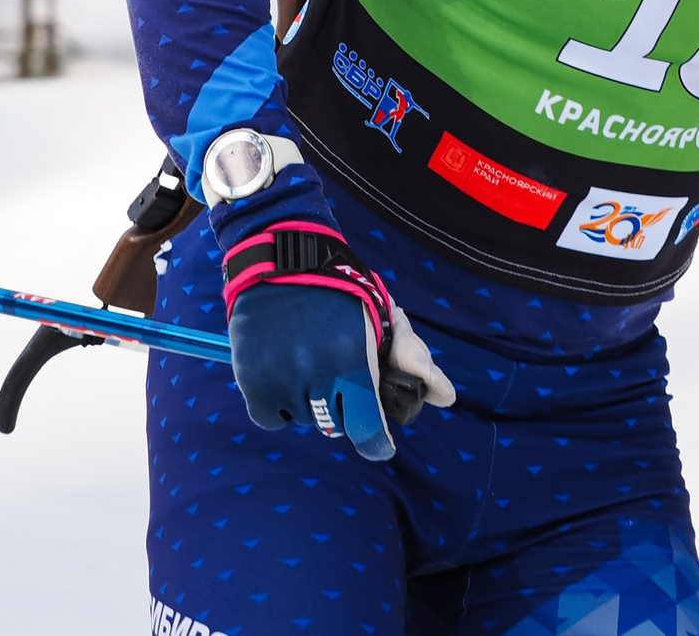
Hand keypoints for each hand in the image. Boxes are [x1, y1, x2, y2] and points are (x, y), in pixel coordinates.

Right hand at [221, 219, 454, 460]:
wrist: (281, 255)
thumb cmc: (341, 286)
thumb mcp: (382, 315)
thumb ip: (413, 358)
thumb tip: (446, 398)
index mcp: (353, 359)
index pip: (367, 429)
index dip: (376, 441)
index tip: (380, 442)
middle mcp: (315, 374)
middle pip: (337, 424)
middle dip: (344, 407)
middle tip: (339, 376)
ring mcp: (279, 379)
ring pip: (305, 418)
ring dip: (312, 401)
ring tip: (310, 364)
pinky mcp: (251, 380)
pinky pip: (272, 418)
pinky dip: (280, 405)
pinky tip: (285, 376)